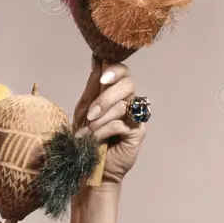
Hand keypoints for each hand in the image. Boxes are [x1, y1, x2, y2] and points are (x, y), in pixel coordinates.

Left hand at [73, 55, 146, 184]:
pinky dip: (104, 131)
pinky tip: (94, 139)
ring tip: (87, 131)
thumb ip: (94, 85)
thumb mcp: (85, 108)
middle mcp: (129, 102)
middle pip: (128, 85)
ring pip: (123, 105)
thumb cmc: (86, 137)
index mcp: (115, 92)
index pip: (123, 72)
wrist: (88, 165)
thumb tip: (97, 57)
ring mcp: (136, 117)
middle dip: (105, 98)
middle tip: (90, 113)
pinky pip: (123, 123)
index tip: (102, 75)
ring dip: (100, 118)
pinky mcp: (138, 132)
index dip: (115, 69)